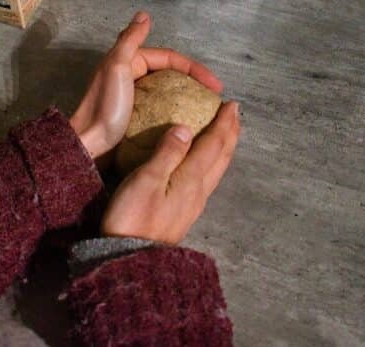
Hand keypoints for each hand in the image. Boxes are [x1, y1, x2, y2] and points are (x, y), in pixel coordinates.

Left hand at [69, 12, 222, 160]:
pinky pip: (162, 107)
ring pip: (168, 90)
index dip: (195, 68)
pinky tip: (188, 120)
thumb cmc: (103, 107)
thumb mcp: (116, 67)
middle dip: (195, 81)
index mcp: (130, 61)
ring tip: (206, 108)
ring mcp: (135, 96)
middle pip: (171, 72)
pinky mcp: (136, 115)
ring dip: (188, 95)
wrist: (88, 143)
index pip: (170, 58)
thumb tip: (144, 15)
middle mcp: (132, 75)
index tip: (215, 86)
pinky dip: (177, 110)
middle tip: (214, 97)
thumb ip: (129, 39)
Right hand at [101, 102, 239, 243]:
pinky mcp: (184, 213)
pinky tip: (204, 163)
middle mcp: (198, 191)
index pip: (213, 145)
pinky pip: (207, 179)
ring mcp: (193, 204)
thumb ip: (167, 152)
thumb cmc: (132, 219)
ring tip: (227, 134)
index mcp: (190, 179)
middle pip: (221, 157)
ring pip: (216, 169)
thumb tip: (185, 127)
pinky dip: (212, 162)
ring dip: (224, 148)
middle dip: (230, 134)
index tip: (231, 105)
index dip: (223, 123)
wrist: (129, 260)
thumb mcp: (146, 181)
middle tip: (235, 114)